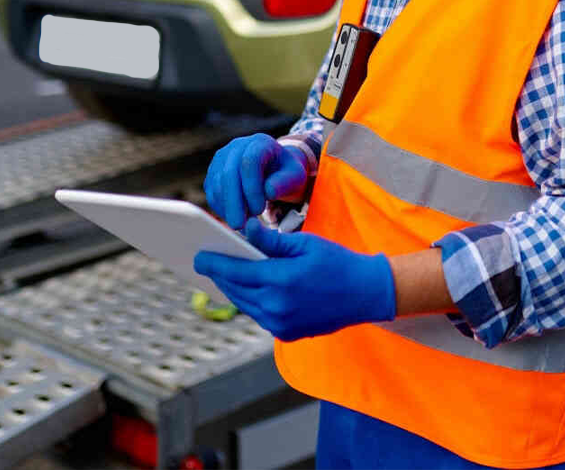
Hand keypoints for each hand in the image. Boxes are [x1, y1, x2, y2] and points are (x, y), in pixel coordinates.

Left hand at [194, 218, 395, 340]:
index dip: (214, 263)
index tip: (199, 257)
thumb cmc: (336, 262)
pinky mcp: (287, 334)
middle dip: (220, 275)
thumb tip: (243, 229)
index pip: (236, 271)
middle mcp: (277, 307)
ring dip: (234, 289)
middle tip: (207, 261)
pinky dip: (251, 300)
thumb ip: (271, 239)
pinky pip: (259, 315)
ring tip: (223, 273)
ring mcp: (281, 324)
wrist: (365, 294)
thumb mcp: (304, 243)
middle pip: (236, 290)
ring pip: (245, 304)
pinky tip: (247, 287)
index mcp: (281, 281)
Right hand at [204, 133, 308, 229]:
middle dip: (234, 202)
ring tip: (242, 224)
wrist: (274, 170)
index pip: (250, 161)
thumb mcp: (295, 177)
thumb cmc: (286, 174)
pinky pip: (212, 192)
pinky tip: (234, 218)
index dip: (252, 187)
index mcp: (260, 143)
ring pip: (217, 184)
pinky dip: (221, 208)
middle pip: (229, 173)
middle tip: (240, 226)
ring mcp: (222, 158)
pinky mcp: (213, 173)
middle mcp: (237, 146)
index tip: (259, 210)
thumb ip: (286, 182)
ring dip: (227, 207)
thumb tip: (269, 191)